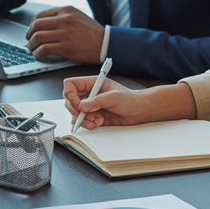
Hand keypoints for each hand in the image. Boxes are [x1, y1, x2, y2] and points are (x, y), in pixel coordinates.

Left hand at [25, 6, 105, 62]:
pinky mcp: (66, 47)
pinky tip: (38, 55)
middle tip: (28, 41)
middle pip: (36, 25)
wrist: (106, 43)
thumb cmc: (93, 32)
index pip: (40, 16)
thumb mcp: (78, 17)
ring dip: (31, 45)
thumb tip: (44, 25)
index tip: (31, 31)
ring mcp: (65, 33)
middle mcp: (64, 20)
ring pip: (38, 37)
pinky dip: (38, 53)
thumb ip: (62, 17)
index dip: (32, 25)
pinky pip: (44, 49)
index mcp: (66, 11)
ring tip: (32, 49)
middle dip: (29, 35)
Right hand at [62, 79, 195, 128]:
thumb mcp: (114, 97)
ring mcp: (90, 106)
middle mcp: (88, 94)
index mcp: (92, 84)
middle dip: (75, 110)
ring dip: (83, 119)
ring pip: (75, 113)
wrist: (139, 111)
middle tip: (85, 114)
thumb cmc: (130, 99)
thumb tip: (82, 105)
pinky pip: (82, 122)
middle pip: (69, 100)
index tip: (77, 103)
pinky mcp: (93, 117)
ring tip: (96, 120)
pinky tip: (99, 123)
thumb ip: (97, 101)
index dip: (70, 94)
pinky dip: (88, 124)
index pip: (71, 84)